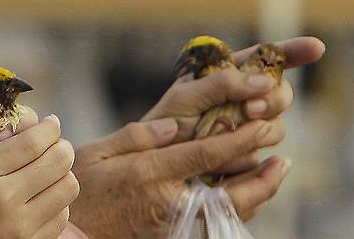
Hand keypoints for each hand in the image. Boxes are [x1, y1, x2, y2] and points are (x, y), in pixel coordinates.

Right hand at [0, 112, 78, 238]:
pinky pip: (62, 217)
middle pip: (60, 160)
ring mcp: (21, 230)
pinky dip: (57, 202)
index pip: (35, 140)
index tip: (46, 122)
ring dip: (60, 173)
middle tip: (47, 142)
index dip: (47, 126)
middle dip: (58, 144)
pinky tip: (38, 198)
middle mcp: (5, 202)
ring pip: (68, 188)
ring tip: (44, 168)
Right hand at [70, 118, 289, 238]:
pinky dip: (239, 209)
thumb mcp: (97, 153)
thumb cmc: (81, 188)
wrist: (70, 230)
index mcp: (147, 172)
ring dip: (258, 194)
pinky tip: (250, 193)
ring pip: (227, 213)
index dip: (238, 140)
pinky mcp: (172, 236)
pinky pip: (215, 225)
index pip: (203, 155)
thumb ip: (135, 136)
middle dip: (261, 176)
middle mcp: (165, 200)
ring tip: (276, 171)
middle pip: (228, 193)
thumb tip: (172, 125)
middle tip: (283, 156)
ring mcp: (172, 223)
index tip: (262, 126)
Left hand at [142, 36, 323, 143]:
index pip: (266, 59)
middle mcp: (243, 99)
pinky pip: (263, 156)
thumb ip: (223, 85)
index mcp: (227, 76)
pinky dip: (244, 155)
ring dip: (256, 130)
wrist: (154, 164)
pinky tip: (222, 158)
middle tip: (250, 110)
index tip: (316, 48)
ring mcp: (248, 128)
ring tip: (225, 135)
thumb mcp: (186, 97)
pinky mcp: (249, 155)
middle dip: (272, 100)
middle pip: (281, 93)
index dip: (293, 51)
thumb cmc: (165, 124)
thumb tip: (265, 81)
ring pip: (276, 127)